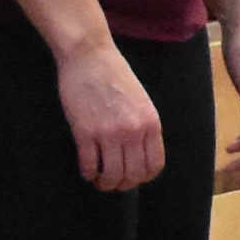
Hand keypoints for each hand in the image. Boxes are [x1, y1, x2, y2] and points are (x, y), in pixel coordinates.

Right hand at [58, 37, 165, 190]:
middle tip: (112, 181)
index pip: (154, 166)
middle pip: (133, 176)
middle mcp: (133, 131)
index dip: (142, 177)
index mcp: (151, 123)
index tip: (131, 176)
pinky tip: (86, 169)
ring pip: (111, 176)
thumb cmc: (115, 75)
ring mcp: (109, 133)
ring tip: (98, 178)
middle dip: (122, 184)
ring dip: (104, 183)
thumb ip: (143, 126)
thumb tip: (139, 155)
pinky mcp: (85, 132)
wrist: (89, 55)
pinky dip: (88, 173)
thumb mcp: (141, 101)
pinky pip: (89, 165)